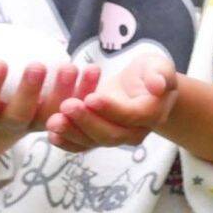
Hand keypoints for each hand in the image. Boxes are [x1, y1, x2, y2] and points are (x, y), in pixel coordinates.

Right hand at [0, 35, 98, 136]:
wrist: (3, 114)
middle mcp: (12, 123)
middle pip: (21, 113)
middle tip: (37, 65)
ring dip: (64, 91)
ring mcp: (38, 125)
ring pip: (53, 113)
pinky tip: (93, 70)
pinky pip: (75, 108)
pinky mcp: (61, 121)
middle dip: (29, 91)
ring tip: (71, 67)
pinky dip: (85, 90)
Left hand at [47, 52, 178, 152]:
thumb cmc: (150, 73)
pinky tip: (52, 135)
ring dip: (73, 133)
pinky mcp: (100, 137)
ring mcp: (117, 137)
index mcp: (152, 114)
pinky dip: (67, 143)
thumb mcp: (159, 66)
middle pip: (111, 134)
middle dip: (87, 121)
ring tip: (53, 121)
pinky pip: (84, 146)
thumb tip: (157, 86)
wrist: (142, 86)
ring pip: (95, 142)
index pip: (131, 116)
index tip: (90, 97)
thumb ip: (160, 74)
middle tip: (67, 105)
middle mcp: (136, 132)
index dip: (110, 110)